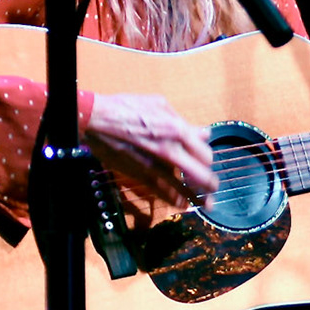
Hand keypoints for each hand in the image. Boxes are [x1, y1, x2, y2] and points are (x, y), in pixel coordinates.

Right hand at [83, 93, 216, 207]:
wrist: (96, 119)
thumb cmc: (126, 108)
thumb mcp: (159, 105)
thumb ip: (182, 121)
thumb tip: (202, 133)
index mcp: (177, 130)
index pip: (204, 153)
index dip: (207, 159)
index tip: (207, 162)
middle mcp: (170, 150)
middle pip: (200, 175)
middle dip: (210, 184)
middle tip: (214, 189)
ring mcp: (155, 165)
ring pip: (182, 189)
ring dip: (196, 198)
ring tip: (206, 204)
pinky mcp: (140, 175)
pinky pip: (162, 193)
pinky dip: (174, 200)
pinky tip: (181, 205)